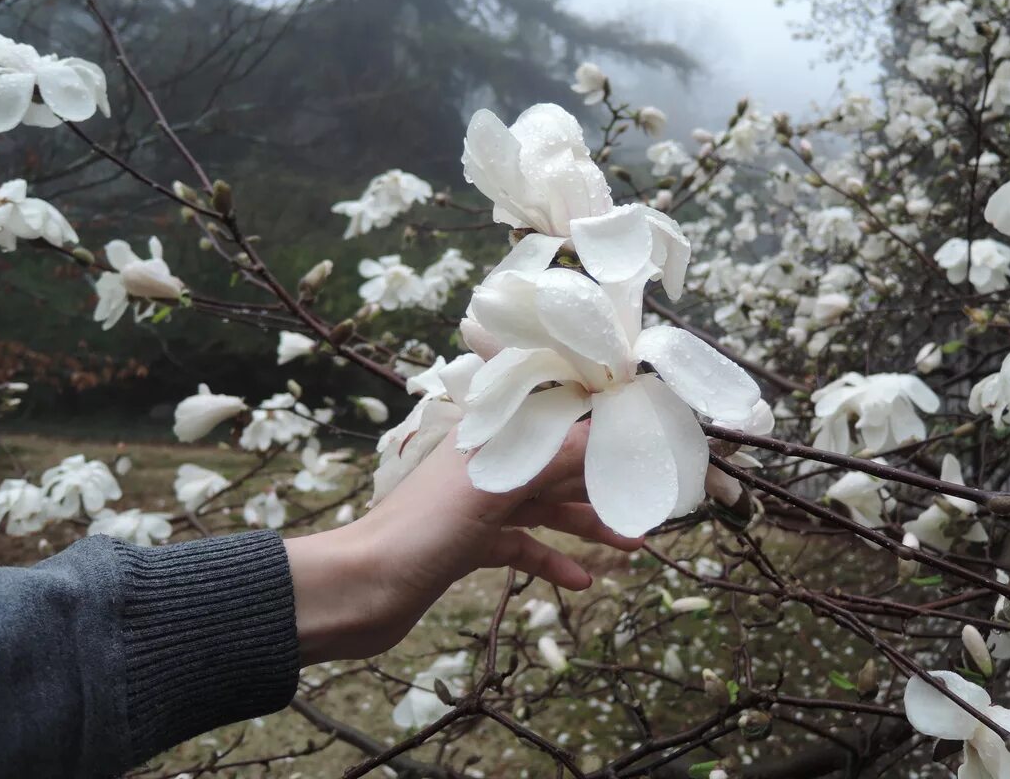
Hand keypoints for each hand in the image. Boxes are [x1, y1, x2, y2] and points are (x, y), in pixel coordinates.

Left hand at [284, 421, 639, 664]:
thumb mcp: (496, 487)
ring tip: (632, 545)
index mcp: (488, 436)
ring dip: (587, 525)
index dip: (597, 430)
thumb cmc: (423, 528)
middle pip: (555, 467)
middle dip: (601, 484)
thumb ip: (555, 459)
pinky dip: (551, 560)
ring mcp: (477, 506)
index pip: (554, 421)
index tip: (641, 441)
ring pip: (545, 508)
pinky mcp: (469, 545)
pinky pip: (523, 546)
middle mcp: (485, 464)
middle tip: (648, 502)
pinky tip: (581, 581)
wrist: (360, 589)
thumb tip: (608, 432)